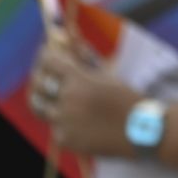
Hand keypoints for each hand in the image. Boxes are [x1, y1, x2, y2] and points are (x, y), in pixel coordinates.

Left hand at [30, 30, 140, 156]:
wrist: (140, 130)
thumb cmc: (126, 98)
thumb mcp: (108, 74)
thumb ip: (85, 57)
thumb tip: (70, 38)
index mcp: (79, 79)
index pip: (49, 61)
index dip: (46, 55)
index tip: (48, 53)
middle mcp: (67, 100)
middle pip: (37, 85)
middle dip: (40, 77)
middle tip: (46, 74)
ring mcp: (64, 121)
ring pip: (42, 108)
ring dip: (48, 101)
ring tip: (58, 98)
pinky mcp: (65, 139)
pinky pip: (55, 126)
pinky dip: (63, 121)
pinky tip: (77, 119)